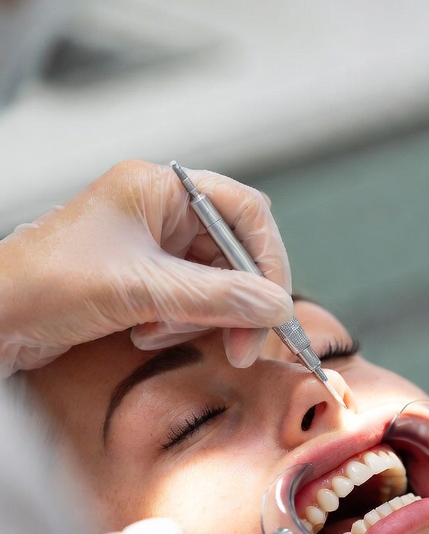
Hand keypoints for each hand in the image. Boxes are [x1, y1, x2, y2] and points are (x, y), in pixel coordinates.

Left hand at [0, 159, 292, 375]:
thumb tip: (276, 306)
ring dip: (202, 317)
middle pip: (234, 252)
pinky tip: (144, 333)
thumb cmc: (46, 283)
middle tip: (243, 345)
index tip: (273, 308)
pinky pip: (188, 300)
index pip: (244, 212)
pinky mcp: (141, 276)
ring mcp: (151, 244)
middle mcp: (159, 209)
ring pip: (214, 282)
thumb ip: (218, 297)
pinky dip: (179, 322)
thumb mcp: (142, 290)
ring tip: (160, 332)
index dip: (267, 261)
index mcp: (160, 188)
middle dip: (237, 301)